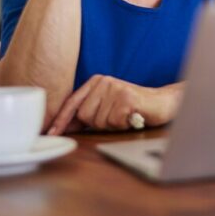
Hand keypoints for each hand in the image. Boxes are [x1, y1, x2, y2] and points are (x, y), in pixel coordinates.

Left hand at [47, 75, 181, 134]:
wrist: (163, 102)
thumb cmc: (133, 107)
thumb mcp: (106, 107)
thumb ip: (86, 114)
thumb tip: (63, 126)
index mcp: (95, 82)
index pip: (73, 102)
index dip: (61, 120)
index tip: (51, 133)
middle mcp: (104, 81)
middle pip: (84, 115)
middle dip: (98, 124)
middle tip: (115, 118)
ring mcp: (115, 88)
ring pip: (99, 121)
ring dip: (113, 125)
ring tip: (125, 116)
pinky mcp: (127, 97)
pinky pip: (114, 122)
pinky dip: (124, 125)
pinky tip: (132, 117)